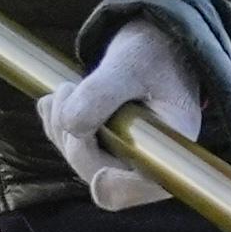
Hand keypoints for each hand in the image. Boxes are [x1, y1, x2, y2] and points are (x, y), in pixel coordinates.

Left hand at [36, 21, 202, 209]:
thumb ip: (101, 93)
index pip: (139, 187)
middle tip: (66, 90)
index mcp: (173, 147)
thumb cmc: (155, 51)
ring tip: (66, 88)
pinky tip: (61, 97)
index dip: (107, 177)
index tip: (83, 137)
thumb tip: (70, 126)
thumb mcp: (131, 63)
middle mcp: (153, 162)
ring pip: (81, 164)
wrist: (156, 44)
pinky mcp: (108, 152)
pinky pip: (73, 152)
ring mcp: (128, 160)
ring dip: (61, 127)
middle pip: (100, 176)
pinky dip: (57, 125)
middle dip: (73, 137)